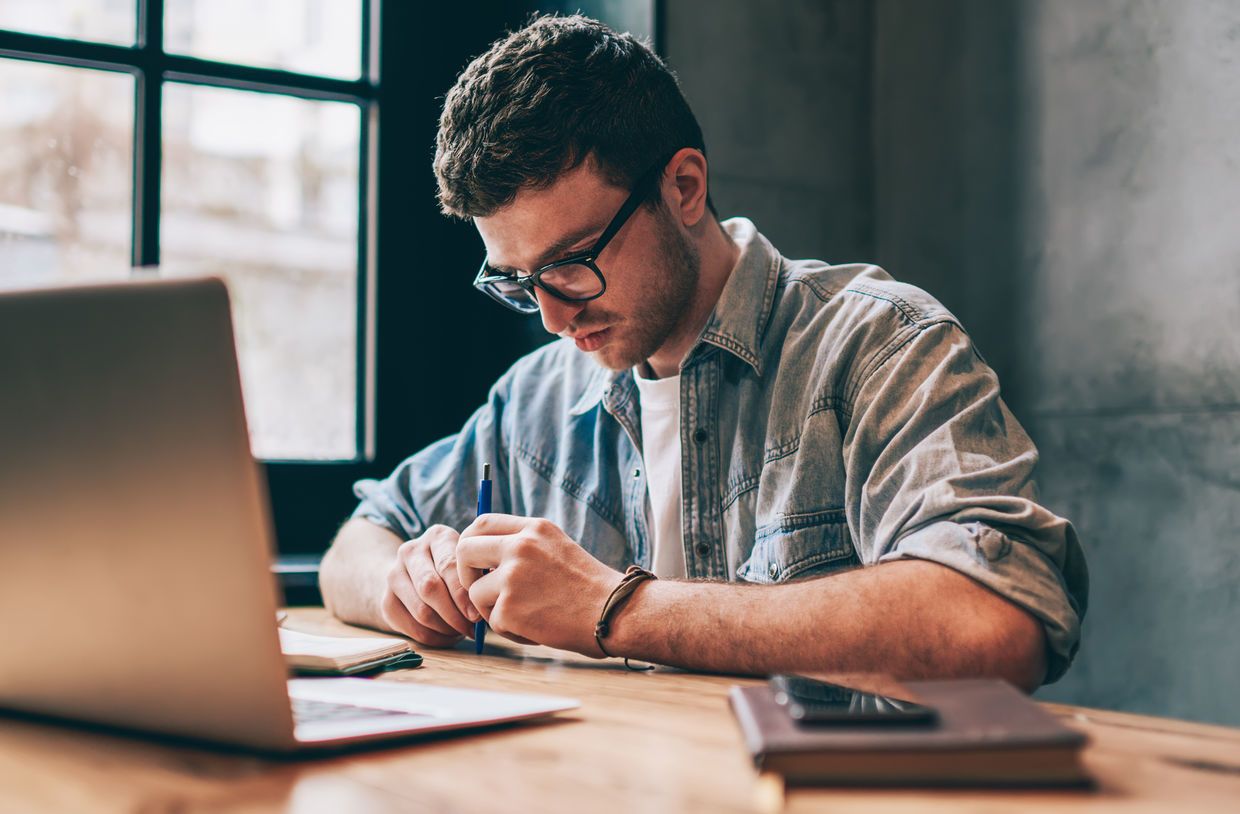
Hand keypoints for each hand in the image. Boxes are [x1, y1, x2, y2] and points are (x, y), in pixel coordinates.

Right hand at [379, 524, 479, 647]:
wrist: (416, 576)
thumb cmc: (457, 571)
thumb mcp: (469, 563)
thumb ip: (480, 575)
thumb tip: (489, 601)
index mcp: (437, 536)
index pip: (448, 565)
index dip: (464, 594)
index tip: (477, 615)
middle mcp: (411, 550)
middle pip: (430, 587)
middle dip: (455, 613)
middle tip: (471, 628)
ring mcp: (394, 575)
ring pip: (421, 611)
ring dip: (446, 628)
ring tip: (462, 631)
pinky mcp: (386, 601)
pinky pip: (412, 627)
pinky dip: (434, 637)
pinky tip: (448, 635)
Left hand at [456, 514, 620, 654]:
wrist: (614, 612)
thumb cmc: (590, 587)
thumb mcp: (558, 548)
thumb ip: (525, 546)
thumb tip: (486, 559)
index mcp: (534, 529)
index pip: (482, 523)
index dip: (471, 542)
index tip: (476, 562)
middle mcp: (521, 546)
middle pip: (464, 550)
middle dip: (466, 574)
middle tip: (481, 591)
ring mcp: (513, 576)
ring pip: (475, 592)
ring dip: (493, 609)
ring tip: (526, 616)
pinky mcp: (509, 607)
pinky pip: (492, 621)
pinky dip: (510, 630)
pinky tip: (537, 629)